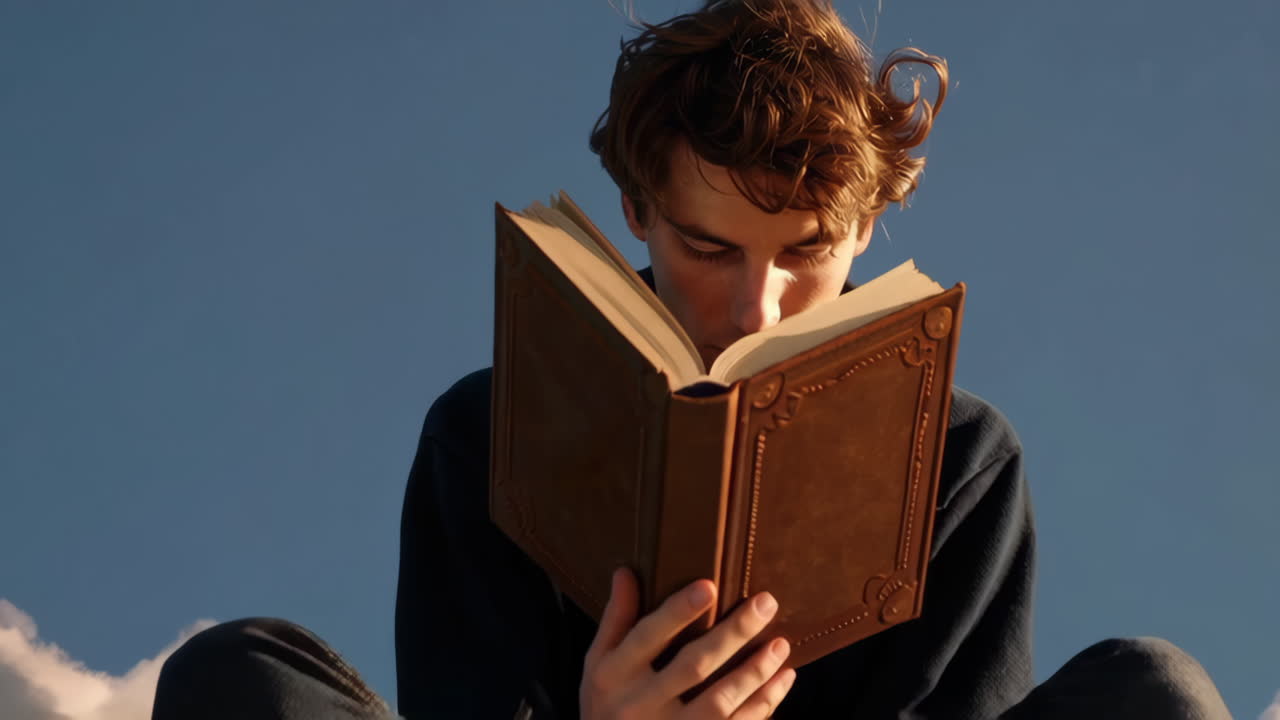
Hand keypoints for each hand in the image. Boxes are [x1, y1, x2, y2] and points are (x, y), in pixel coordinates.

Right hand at [580, 567, 795, 719]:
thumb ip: (615, 620)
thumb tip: (626, 572)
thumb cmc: (605, 706)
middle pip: (693, 665)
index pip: (647, 637)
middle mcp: (639, 704)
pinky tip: (783, 678)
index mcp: (614, 675)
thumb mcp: (598, 664)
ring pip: (720, 700)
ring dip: (755, 671)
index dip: (677, 612)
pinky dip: (764, 703)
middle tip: (766, 603)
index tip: (709, 586)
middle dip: (732, 633)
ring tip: (781, 642)